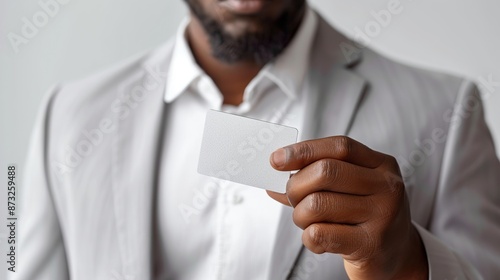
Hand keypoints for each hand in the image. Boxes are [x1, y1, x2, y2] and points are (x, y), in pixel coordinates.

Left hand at [267, 136, 427, 279]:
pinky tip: (318, 240)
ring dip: (300, 215)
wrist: (395, 256)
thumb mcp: (347, 191)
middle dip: (296, 185)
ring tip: (307, 222)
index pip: (340, 147)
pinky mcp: (370, 245)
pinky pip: (320, 233)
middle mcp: (386, 187)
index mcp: (381, 165)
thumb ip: (314, 180)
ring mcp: (382, 216)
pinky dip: (308, 237)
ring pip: (317, 204)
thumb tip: (271, 180)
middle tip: (293, 198)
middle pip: (326, 171)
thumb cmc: (363, 218)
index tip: (276, 159)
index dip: (304, 150)